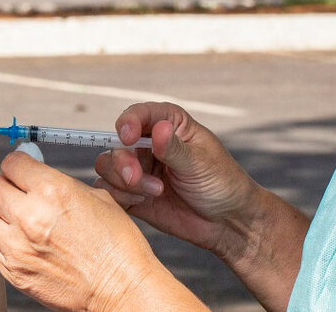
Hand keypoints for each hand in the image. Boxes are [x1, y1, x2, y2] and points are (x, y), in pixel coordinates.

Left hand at [0, 152, 174, 311]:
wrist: (121, 288)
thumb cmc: (117, 245)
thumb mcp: (97, 198)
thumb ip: (59, 184)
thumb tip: (35, 177)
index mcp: (52, 191)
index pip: (11, 163)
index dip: (16, 165)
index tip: (20, 171)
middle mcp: (29, 216)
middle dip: (0, 185)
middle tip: (12, 192)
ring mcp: (17, 246)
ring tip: (8, 218)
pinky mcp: (13, 272)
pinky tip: (17, 241)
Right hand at [93, 102, 264, 259]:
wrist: (228, 222)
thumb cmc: (222, 183)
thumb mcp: (200, 163)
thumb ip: (173, 149)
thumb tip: (158, 128)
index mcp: (169, 124)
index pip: (138, 114)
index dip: (128, 123)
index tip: (128, 138)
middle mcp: (149, 143)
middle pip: (116, 144)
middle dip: (123, 162)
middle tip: (136, 178)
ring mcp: (139, 168)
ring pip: (107, 166)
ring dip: (123, 181)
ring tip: (154, 193)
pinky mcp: (132, 193)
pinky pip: (108, 189)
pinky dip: (119, 195)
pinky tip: (143, 202)